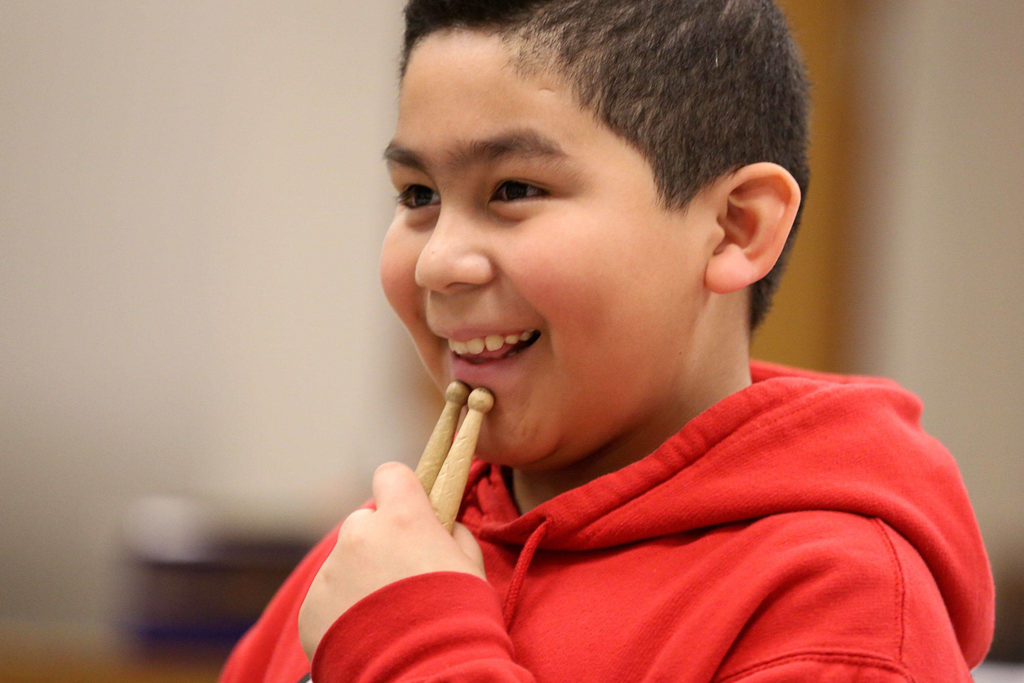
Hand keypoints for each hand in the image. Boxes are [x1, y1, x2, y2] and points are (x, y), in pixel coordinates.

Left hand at [298, 461, 485, 660]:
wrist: (425, 676)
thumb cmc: (459, 619)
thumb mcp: (473, 567)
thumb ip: (454, 534)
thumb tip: (445, 525)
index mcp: (403, 518)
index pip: (390, 475)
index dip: (400, 492)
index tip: (409, 511)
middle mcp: (360, 535)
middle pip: (364, 523)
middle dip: (379, 543)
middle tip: (401, 581)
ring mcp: (331, 571)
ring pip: (344, 563)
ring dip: (360, 580)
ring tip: (386, 618)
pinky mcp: (311, 607)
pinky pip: (327, 598)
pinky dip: (342, 612)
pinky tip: (366, 636)